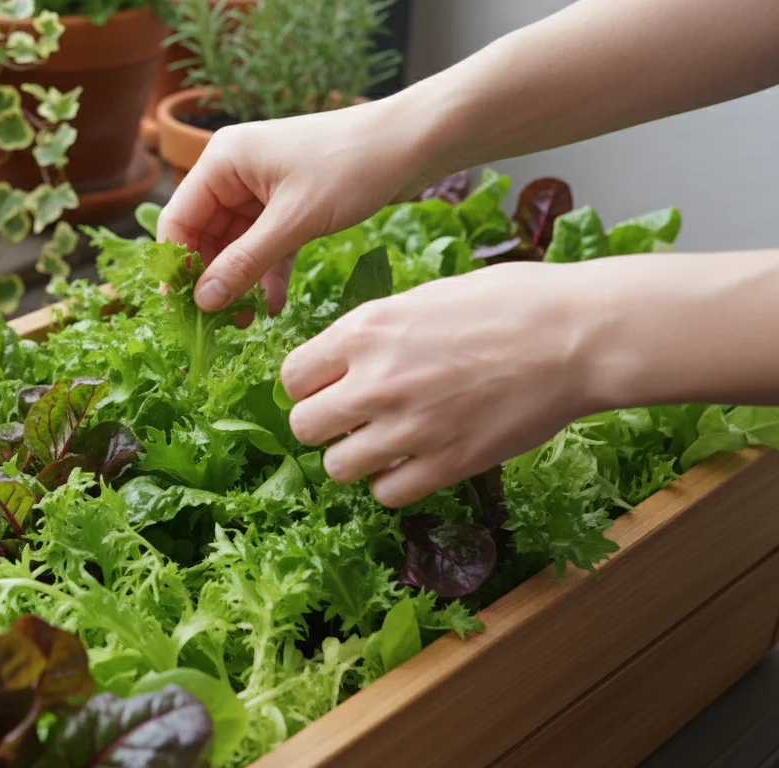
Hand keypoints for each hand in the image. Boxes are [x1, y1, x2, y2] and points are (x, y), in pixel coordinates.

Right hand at [156, 99, 436, 313]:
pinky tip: (272, 307)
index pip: (178, 221)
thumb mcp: (293, 221)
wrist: (413, 143)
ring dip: (238, 282)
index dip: (177, 267)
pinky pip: (264, 246)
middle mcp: (234, 172)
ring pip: (234, 245)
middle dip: (210, 280)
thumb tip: (203, 301)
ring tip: (242, 323)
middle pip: (203, 236)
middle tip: (214, 326)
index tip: (182, 311)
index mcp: (222, 161)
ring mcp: (260, 189)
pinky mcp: (287, 204)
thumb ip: (244, 263)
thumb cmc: (351, 167)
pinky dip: (266, 274)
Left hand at [281, 261, 608, 507]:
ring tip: (384, 444)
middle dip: (325, 424)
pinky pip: (386, 494)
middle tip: (353, 419)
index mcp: (365, 331)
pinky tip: (414, 463)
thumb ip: (376, 331)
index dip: (309, 385)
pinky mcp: (447, 464)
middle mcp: (376, 381)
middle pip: (304, 426)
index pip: (291, 377)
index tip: (331, 386)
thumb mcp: (424, 297)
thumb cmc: (511, 303)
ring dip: (355, 459)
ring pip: (337, 468)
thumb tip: (345, 356)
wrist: (578, 335)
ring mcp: (410, 428)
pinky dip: (393, 483)